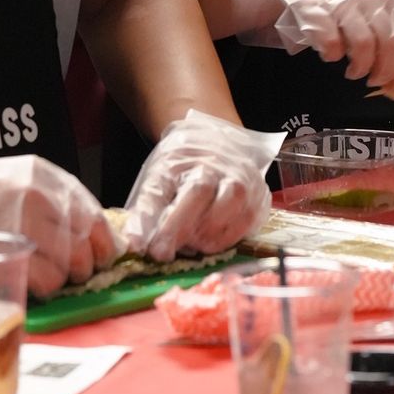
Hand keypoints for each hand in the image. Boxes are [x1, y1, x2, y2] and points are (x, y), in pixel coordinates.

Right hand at [0, 154, 117, 297]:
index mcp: (36, 178)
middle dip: (84, 264)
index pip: (89, 211)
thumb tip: (67, 235)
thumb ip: (31, 205)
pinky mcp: (2, 255)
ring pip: (67, 265)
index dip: (101, 238)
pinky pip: (43, 280)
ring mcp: (20, 227)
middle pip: (83, 242)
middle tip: (73, 275)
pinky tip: (29, 288)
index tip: (102, 252)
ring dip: (62, 279)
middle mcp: (35, 199)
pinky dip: (42, 289)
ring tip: (46, 282)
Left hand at [122, 109, 283, 260]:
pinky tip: (207, 240)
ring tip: (188, 243)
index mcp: (200, 162)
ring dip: (208, 239)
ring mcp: (248, 185)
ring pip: (234, 217)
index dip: (172, 227)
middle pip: (215, 207)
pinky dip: (224, 240)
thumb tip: (134, 244)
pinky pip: (245, 227)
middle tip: (166, 250)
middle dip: (186, 233)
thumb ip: (146, 211)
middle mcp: (229, 171)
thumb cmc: (183, 164)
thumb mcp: (158, 178)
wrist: (216, 141)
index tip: (155, 252)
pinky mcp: (259, 200)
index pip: (190, 195)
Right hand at [218, 0, 393, 97]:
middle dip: (383, 72)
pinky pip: (331, 41)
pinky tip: (329, 55)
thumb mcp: (368, 6)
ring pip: (365, 44)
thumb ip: (386, 34)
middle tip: (372, 83)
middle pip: (389, 43)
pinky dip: (333, 54)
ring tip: (352, 73)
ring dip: (360, 67)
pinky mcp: (314, 5)